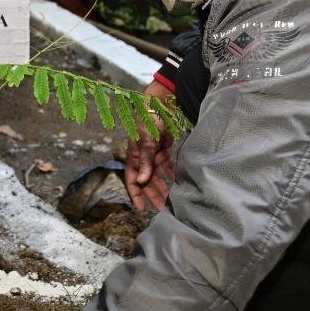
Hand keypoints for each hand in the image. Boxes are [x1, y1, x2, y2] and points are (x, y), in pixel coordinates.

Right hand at [124, 81, 175, 211]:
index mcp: (134, 155)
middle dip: (153, 194)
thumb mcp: (145, 140)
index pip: (132, 179)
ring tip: (171, 199)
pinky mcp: (165, 147)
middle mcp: (143, 156)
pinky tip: (178, 182)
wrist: (162, 101)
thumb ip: (145, 161)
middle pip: (146, 180)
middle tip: (162, 208)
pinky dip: (171, 173)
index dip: (135, 194)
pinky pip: (167, 164)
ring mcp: (154, 152)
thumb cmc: (149, 119)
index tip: (141, 208)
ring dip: (163, 186)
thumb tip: (141, 181)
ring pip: (158, 174)